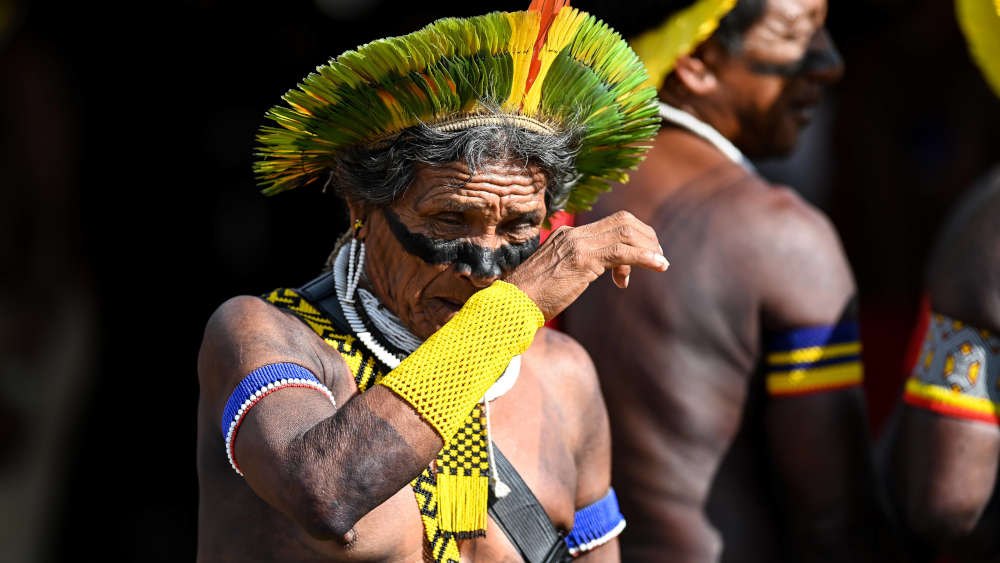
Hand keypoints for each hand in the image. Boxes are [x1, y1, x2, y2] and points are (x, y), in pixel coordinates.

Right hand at [505, 210, 667, 319]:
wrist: (511, 305)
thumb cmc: (532, 298)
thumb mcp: (558, 275)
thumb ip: (577, 267)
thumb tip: (596, 271)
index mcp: (568, 234)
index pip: (612, 224)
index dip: (633, 238)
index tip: (637, 263)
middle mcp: (574, 234)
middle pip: (624, 221)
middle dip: (647, 238)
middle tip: (657, 259)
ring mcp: (578, 245)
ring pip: (627, 233)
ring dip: (650, 247)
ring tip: (661, 263)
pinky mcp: (583, 261)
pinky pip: (623, 252)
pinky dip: (646, 257)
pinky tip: (660, 265)